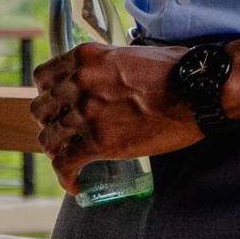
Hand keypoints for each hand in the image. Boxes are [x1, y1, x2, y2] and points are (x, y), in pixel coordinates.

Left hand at [33, 42, 199, 180]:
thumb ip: (109, 65)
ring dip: (57, 152)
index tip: (58, 105)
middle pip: (40, 109)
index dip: (48, 94)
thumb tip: (109, 78)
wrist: (198, 89)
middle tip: (66, 134)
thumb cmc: (177, 69)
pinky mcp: (98, 142)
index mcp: (85, 58)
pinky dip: (66, 177)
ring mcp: (85, 113)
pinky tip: (75, 185)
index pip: (42, 77)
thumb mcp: (131, 53)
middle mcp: (78, 83)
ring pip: (49, 139)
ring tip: (70, 160)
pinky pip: (65, 164)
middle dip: (51, 123)